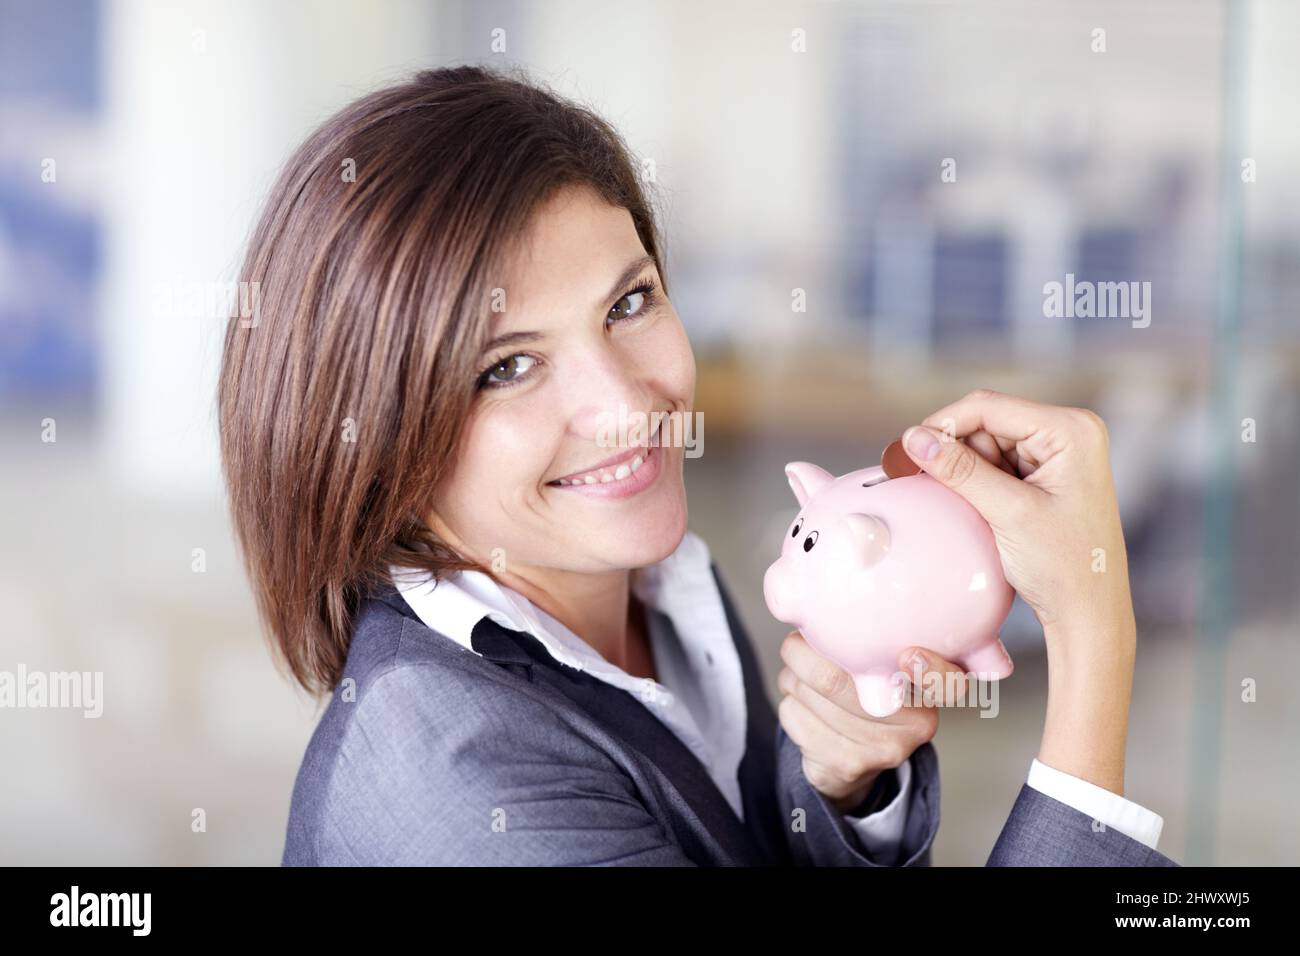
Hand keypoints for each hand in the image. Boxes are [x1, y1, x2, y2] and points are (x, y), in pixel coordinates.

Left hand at [777, 630, 947, 812]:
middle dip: (804, 655)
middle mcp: (915, 728)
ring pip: (812, 694)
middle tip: (795, 645)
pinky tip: (802, 707)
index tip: (907, 655)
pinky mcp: (844, 766)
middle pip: (840, 679)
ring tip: (800, 676)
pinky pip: (794, 716)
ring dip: (793, 678)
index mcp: (931, 697)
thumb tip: (832, 609)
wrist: (849, 763)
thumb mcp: (885, 672)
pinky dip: (788, 702)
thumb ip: (877, 644)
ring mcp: (881, 751)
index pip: (946, 683)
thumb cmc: (864, 698)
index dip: (929, 668)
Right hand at [900, 388, 1137, 793]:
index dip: (940, 425)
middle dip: (953, 453)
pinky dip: (974, 483)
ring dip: (962, 471)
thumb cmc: (1065, 567)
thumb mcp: (1008, 513)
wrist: (1088, 612)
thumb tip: (914, 438)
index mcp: (1071, 430)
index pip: (988, 407)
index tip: (903, 451)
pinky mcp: (1044, 475)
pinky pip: (994, 466)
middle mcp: (1067, 433)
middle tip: (922, 484)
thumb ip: (960, 471)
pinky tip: (970, 507)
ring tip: (960, 506)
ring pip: (984, 445)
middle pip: (984, 423)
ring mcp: (1057, 454)